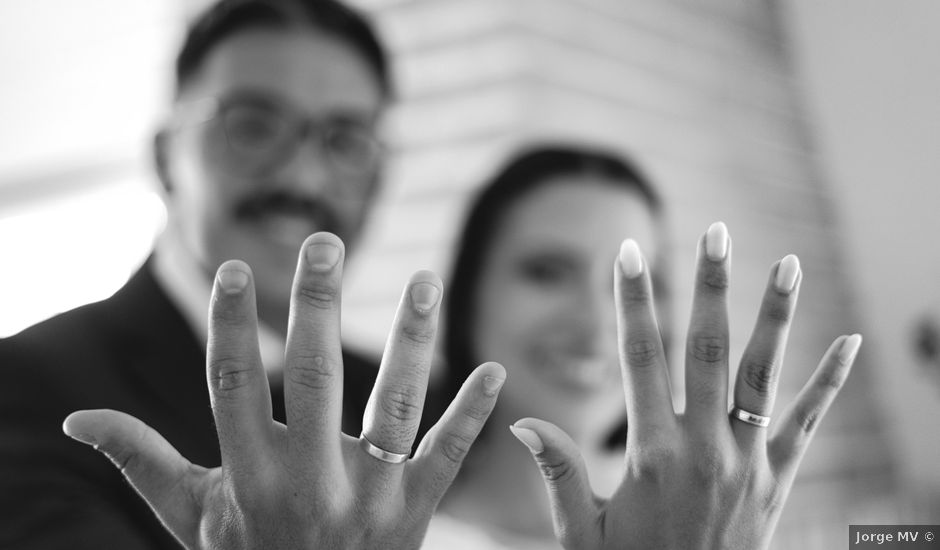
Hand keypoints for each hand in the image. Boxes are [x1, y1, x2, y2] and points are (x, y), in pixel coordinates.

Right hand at [62, 232, 504, 548]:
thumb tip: (78, 419)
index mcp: (250, 480)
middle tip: (326, 242)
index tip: (237, 269)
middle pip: (315, 381)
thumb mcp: (190, 516)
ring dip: (411, 339)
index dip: (234, 326)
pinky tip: (495, 369)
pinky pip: (448, 455)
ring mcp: (372, 498)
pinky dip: (472, 412)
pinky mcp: (418, 510)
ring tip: (423, 278)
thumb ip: (142, 460)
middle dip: (318, 307)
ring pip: (394, 404)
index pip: (235, 388)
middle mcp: (312, 485)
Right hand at [510, 222, 860, 549]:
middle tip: (716, 233)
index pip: (638, 360)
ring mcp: (748, 462)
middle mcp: (705, 449)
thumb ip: (557, 472)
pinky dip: (829, 380)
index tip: (627, 254)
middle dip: (710, 287)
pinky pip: (807, 422)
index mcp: (652, 455)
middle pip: (708, 351)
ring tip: (787, 263)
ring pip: (763, 375)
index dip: (631, 303)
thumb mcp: (581, 533)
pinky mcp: (777, 479)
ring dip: (775, 316)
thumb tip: (523, 421)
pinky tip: (850, 339)